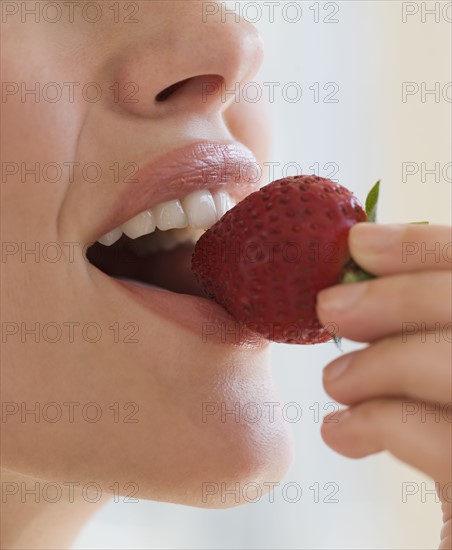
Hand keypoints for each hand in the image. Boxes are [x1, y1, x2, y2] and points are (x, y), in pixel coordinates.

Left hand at [316, 223, 451, 548]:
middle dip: (396, 298)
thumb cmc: (441, 436)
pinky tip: (341, 432)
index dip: (426, 247)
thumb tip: (366, 257)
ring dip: (382, 364)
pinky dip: (381, 424)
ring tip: (336, 381)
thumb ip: (424, 324)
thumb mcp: (439, 366)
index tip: (359, 242)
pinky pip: (445, 443)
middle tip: (329, 306)